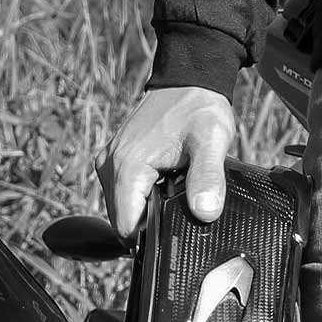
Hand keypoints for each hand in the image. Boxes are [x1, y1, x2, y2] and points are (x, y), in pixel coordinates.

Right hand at [96, 86, 236, 235]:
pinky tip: (168, 186)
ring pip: (125, 208)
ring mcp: (109, 162)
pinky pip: (126, 193)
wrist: (189, 81)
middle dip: (152, 225)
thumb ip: (207, 179)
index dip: (150, 241)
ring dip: (149, 211)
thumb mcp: (211, 142)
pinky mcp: (116, 160)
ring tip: (177, 194)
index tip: (176, 237)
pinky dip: (145, 198)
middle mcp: (110, 164)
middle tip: (184, 210)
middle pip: (125, 220)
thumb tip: (204, 213)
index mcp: (127, 165)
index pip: (127, 227)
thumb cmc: (199, 108)